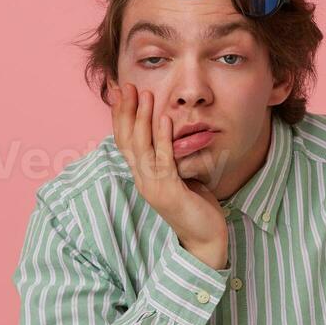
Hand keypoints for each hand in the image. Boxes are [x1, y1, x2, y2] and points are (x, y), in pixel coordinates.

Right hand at [110, 82, 228, 268]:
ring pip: (141, 147)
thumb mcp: (181, 176)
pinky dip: (163, 138)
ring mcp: (153, 186)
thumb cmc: (196, 207)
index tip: (119, 91)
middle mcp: (142, 180)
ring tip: (144, 94)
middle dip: (124, 111)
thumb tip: (172, 132)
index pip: (124, 140)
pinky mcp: (168, 192)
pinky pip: (164, 160)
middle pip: (126, 139)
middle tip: (124, 85)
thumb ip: (172, 157)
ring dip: (141, 118)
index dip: (119, 115)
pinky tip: (165, 119)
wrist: (206, 240)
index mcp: (142, 175)